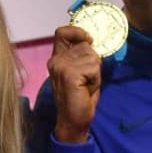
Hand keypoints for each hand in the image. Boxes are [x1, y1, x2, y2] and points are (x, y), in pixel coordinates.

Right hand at [47, 24, 101, 143]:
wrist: (73, 121)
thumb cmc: (79, 98)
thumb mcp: (80, 72)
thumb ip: (82, 56)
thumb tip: (93, 42)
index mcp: (57, 58)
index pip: (63, 32)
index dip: (78, 31)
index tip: (89, 39)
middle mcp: (56, 60)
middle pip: (86, 45)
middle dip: (93, 61)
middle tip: (87, 79)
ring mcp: (61, 66)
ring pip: (92, 56)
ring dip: (95, 72)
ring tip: (86, 85)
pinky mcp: (69, 74)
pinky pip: (93, 67)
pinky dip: (95, 79)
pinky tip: (87, 89)